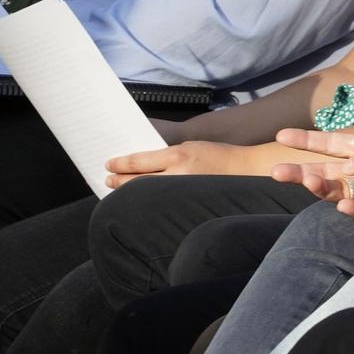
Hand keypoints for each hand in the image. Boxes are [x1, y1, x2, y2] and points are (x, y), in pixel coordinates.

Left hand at [104, 140, 293, 189]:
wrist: (246, 169)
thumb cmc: (220, 155)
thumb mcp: (193, 147)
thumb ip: (170, 156)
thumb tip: (144, 165)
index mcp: (179, 154)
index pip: (140, 160)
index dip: (121, 164)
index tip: (108, 165)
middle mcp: (179, 173)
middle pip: (139, 180)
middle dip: (120, 181)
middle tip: (107, 181)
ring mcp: (185, 190)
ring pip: (148, 194)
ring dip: (130, 194)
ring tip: (118, 195)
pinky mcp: (191, 202)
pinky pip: (163, 203)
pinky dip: (149, 203)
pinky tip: (142, 205)